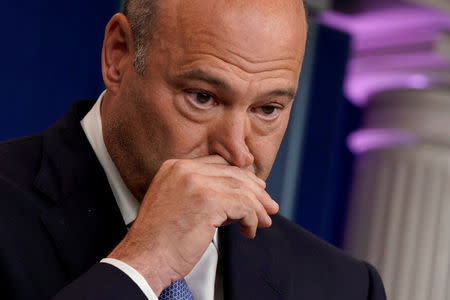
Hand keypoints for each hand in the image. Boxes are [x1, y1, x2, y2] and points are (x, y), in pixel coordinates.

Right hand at [107, 155, 278, 294]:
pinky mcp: (208, 201)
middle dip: (256, 191)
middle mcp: (185, 170)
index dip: (241, 177)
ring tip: (264, 222)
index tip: (255, 190)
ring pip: (242, 189)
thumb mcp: (176, 203)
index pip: (219, 164)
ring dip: (257, 208)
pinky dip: (252, 219)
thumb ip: (201, 192)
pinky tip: (249, 231)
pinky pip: (243, 205)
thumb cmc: (159, 239)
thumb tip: (235, 197)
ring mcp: (196, 183)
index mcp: (175, 167)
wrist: (144, 258)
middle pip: (234, 174)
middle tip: (268, 206)